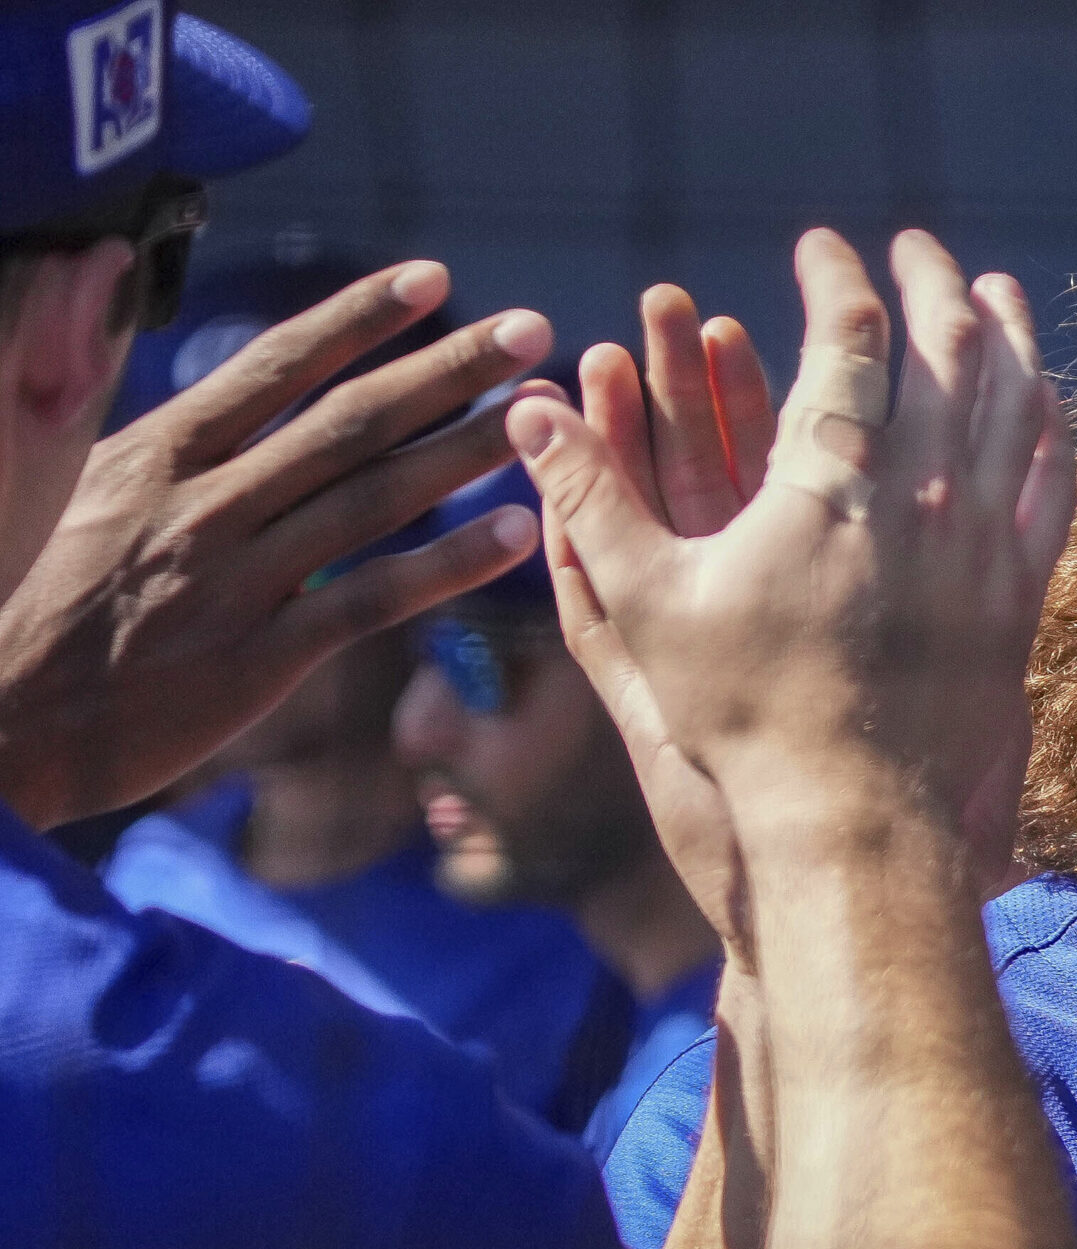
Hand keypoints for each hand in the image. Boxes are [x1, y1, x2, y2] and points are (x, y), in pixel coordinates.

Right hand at [0, 263, 551, 829]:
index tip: (433, 278)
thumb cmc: (35, 603)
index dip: (360, 318)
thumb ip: (140, 417)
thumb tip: (153, 325)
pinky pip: (373, 599)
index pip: (276, 366)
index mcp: (158, 454)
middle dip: (447, 369)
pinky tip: (515, 533)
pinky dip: (448, 565)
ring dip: (467, 451)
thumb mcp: (70, 485)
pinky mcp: (261, 658)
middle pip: (349, 422)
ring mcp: (236, 579)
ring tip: (542, 415)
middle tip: (531, 330)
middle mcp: (204, 503)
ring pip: (375, 500)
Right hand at [510, 230, 1073, 869]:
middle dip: (930, 282)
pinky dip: (1045, 421)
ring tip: (991, 293)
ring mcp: (985, 539)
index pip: (850, 333)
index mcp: (835, 476)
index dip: (835, 276)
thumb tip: (525, 414)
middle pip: (950, 346)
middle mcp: (926, 491)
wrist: (860, 818)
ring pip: (1014, 401)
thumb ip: (589, 499)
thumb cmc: (743, 717)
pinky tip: (1038, 400)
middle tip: (913, 250)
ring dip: (1004, 334)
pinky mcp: (1020, 590)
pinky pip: (1049, 481)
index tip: (819, 248)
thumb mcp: (648, 606)